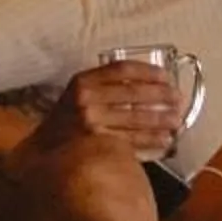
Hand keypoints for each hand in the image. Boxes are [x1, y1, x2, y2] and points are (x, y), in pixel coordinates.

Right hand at [38, 60, 182, 154]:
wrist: (43, 150)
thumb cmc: (66, 120)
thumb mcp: (78, 94)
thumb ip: (104, 87)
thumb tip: (148, 84)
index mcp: (82, 81)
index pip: (122, 70)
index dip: (148, 72)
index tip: (166, 76)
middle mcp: (86, 99)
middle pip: (133, 93)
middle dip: (161, 96)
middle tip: (179, 99)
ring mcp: (91, 123)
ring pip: (135, 118)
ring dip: (161, 119)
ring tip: (177, 120)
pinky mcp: (97, 145)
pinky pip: (131, 141)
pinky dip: (150, 140)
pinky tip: (164, 141)